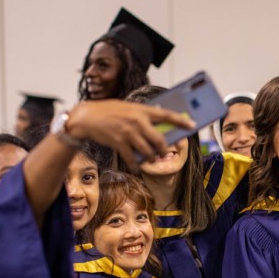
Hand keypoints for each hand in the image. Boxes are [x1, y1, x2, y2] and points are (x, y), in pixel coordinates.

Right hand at [67, 100, 195, 171]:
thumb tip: (159, 126)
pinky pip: (132, 159)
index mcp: (142, 110)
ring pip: (148, 151)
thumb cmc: (109, 111)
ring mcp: (129, 133)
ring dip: (152, 158)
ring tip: (152, 159)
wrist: (86, 117)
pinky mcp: (119, 143)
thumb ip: (143, 115)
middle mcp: (138, 121)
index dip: (181, 121)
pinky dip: (135, 166)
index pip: (166, 115)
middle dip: (164, 149)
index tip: (192, 125)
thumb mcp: (128, 108)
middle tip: (165, 153)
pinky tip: (136, 169)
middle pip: (159, 140)